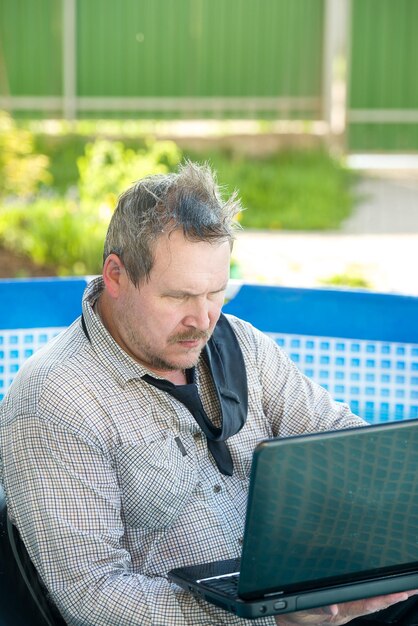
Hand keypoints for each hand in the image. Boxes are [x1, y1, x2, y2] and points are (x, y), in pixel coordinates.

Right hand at [275, 589, 417, 624]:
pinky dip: (377, 598)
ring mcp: (344, 611)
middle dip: (393, 597)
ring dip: (388, 598)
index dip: (382, 599)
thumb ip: (315, 608)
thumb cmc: (292, 615)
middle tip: (412, 590)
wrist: (285, 621)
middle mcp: (345, 613)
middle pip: (373, 604)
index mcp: (338, 613)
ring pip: (370, 604)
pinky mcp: (341, 608)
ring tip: (406, 591)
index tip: (399, 593)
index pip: (365, 605)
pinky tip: (385, 594)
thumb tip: (332, 608)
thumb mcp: (299, 610)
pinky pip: (363, 603)